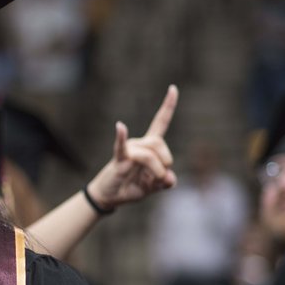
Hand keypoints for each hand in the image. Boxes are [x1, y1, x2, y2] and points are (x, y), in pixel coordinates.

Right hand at [85, 85, 178, 209]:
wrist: (110, 196)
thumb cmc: (131, 187)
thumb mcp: (153, 186)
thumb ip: (165, 182)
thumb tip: (169, 179)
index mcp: (148, 146)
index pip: (160, 122)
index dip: (168, 106)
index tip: (173, 88)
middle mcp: (138, 143)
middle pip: (159, 143)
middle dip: (166, 161)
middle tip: (161, 178)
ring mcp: (128, 150)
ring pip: (149, 154)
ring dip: (157, 169)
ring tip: (152, 182)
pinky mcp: (119, 159)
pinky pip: (122, 147)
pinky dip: (121, 136)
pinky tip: (120, 126)